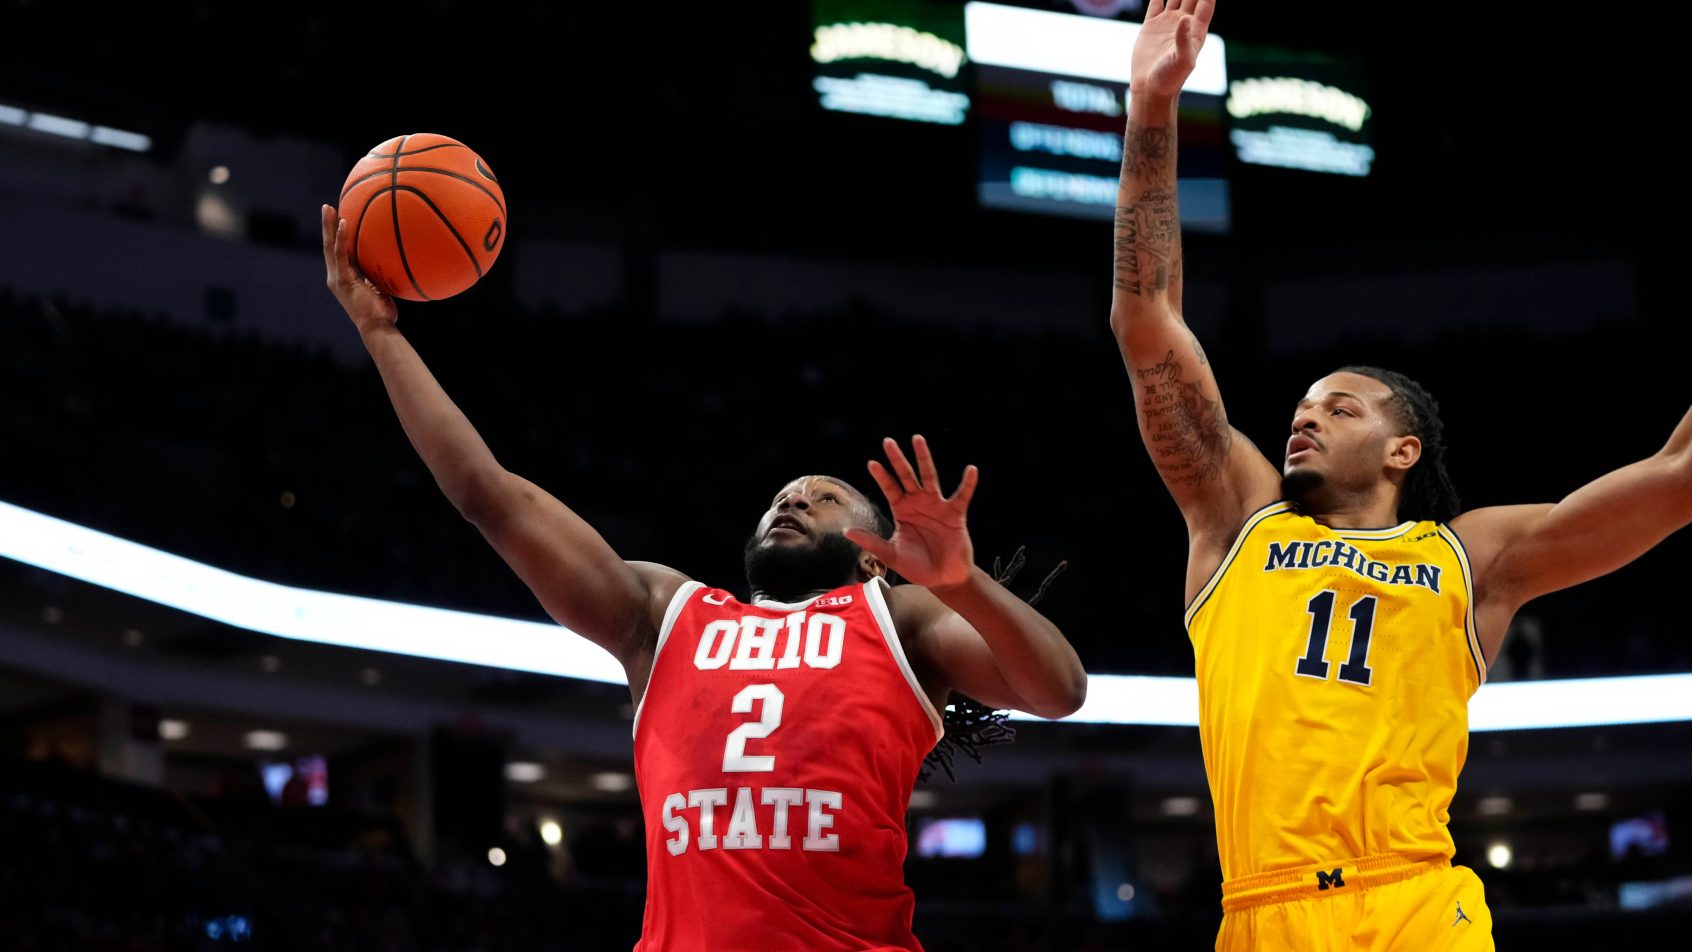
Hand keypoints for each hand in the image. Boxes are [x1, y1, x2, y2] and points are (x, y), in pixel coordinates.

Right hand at [320, 203, 397, 334]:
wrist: (377, 328)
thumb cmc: (382, 313)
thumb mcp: (379, 290)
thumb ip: (377, 277)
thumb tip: (389, 263)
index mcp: (343, 278)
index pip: (336, 253)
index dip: (335, 236)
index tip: (337, 218)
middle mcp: (336, 277)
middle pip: (328, 246)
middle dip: (327, 226)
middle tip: (327, 207)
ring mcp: (337, 279)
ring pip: (330, 246)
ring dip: (329, 226)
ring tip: (328, 208)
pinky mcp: (342, 280)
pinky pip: (341, 254)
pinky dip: (342, 238)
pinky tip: (344, 223)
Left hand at [844, 435, 978, 590]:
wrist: (943, 579)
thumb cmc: (917, 566)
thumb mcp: (891, 555)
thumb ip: (872, 542)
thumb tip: (846, 532)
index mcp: (902, 511)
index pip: (889, 489)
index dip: (881, 476)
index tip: (872, 463)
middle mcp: (918, 503)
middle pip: (906, 476)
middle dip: (897, 459)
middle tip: (888, 441)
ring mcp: (937, 506)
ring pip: (929, 477)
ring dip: (924, 458)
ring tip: (917, 440)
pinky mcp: (955, 514)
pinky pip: (962, 496)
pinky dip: (968, 484)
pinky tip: (971, 470)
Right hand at [1131, 0, 1214, 99]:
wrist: (1150, 88)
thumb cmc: (1170, 79)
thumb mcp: (1182, 62)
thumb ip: (1184, 40)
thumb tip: (1185, 17)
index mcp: (1196, 30)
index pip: (1206, 3)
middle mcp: (1184, 23)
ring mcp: (1167, 22)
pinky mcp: (1151, 25)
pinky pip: (1155, 2)